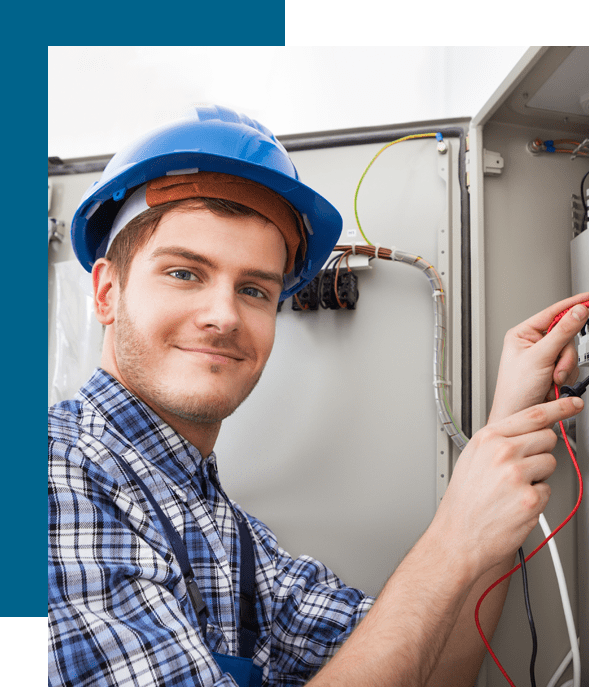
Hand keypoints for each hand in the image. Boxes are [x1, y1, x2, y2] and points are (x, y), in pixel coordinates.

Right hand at [434, 395, 583, 578]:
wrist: (458, 536)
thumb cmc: (464, 500)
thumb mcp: (472, 458)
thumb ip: (500, 440)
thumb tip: (530, 431)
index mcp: (487, 439)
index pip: (533, 414)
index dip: (559, 407)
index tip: (572, 403)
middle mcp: (502, 453)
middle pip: (547, 438)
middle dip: (541, 451)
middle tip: (521, 467)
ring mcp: (517, 475)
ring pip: (550, 463)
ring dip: (539, 476)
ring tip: (513, 488)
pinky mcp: (530, 498)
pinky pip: (548, 490)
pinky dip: (537, 498)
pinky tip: (515, 503)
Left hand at [489, 293, 587, 422]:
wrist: (518, 417)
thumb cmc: (515, 390)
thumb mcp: (540, 357)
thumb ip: (563, 332)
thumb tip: (579, 311)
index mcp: (522, 334)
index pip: (552, 313)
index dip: (572, 305)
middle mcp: (533, 344)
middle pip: (566, 335)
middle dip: (564, 355)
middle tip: (556, 368)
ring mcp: (545, 358)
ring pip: (571, 353)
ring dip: (565, 369)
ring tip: (551, 381)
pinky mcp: (554, 372)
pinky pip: (572, 367)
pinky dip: (567, 378)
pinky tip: (554, 386)